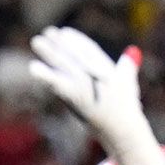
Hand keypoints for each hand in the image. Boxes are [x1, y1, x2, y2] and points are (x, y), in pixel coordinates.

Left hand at [27, 25, 164, 164]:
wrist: (122, 132)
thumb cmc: (126, 110)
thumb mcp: (129, 84)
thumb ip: (127, 67)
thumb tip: (132, 52)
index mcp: (108, 69)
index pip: (89, 50)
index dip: (76, 40)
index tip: (64, 32)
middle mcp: (96, 74)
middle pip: (74, 54)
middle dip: (60, 43)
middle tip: (46, 32)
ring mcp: (85, 85)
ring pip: (64, 65)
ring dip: (49, 53)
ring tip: (36, 41)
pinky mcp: (75, 98)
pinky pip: (57, 83)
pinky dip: (45, 75)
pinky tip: (32, 67)